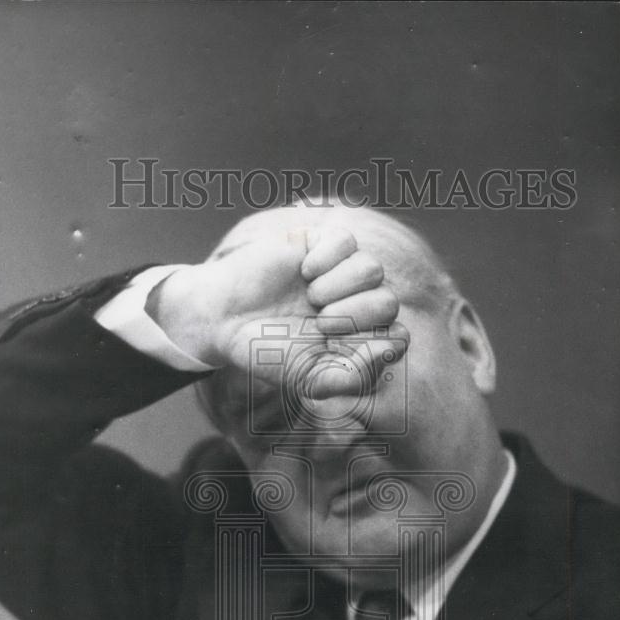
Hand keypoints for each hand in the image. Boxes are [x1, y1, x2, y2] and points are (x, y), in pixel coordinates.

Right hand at [146, 227, 405, 398]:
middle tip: (321, 322)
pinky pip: (347, 240)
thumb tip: (391, 348)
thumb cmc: (265, 353)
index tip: (339, 347)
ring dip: (341, 286)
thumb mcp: (308, 379)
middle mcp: (354, 305)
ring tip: (311, 296)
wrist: (222, 320)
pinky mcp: (319, 245)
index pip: (397, 337)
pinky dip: (328, 257)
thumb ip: (353, 377)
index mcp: (357, 340)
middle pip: (388, 302)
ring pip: (372, 269)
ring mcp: (339, 274)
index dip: (374, 342)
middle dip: (356, 315)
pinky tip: (305, 270)